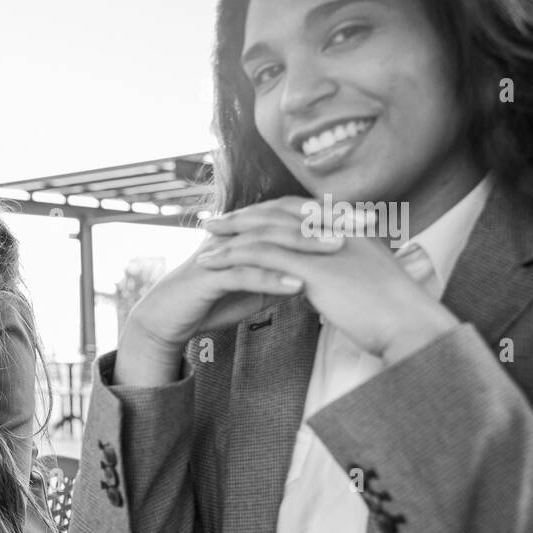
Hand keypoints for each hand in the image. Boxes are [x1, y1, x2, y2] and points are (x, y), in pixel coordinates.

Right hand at [116, 198, 344, 385]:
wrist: (166, 317)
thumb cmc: (209, 301)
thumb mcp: (254, 287)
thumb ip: (281, 275)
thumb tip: (318, 274)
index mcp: (249, 233)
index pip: (294, 215)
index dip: (330, 215)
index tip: (367, 221)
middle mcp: (235, 236)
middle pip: (285, 220)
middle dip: (325, 222)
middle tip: (361, 226)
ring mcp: (220, 254)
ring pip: (267, 243)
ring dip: (303, 245)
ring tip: (337, 249)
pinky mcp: (207, 277)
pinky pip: (243, 275)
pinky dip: (271, 279)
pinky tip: (297, 286)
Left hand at [196, 197, 457, 361]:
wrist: (413, 326)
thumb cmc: (396, 315)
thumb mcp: (369, 284)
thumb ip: (348, 275)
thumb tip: (329, 281)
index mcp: (348, 230)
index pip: (300, 211)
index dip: (269, 212)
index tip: (243, 218)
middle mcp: (335, 230)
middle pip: (278, 212)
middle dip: (242, 215)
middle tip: (213, 220)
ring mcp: (324, 247)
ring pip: (266, 230)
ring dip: (231, 232)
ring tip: (204, 237)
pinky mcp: (314, 269)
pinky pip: (263, 256)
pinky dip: (233, 256)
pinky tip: (212, 263)